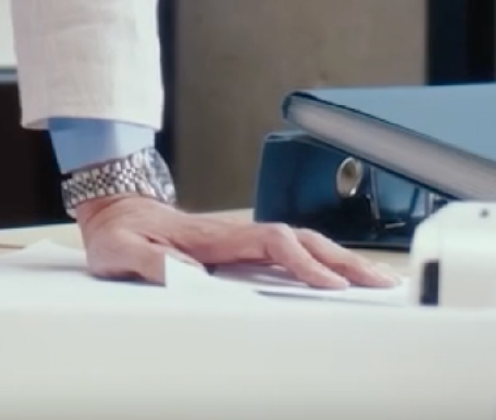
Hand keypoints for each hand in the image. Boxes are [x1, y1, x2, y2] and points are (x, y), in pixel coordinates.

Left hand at [74, 196, 397, 290]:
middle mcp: (235, 234)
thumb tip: (188, 275)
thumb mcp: (121, 250)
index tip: (329, 284)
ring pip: (301, 245)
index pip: (273, 243)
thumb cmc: (119, 232)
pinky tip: (338, 279)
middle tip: (380, 283)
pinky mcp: (240, 250)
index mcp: (214, 235)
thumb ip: (151, 262)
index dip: (304, 263)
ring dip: (339, 261)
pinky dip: (321, 263)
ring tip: (376, 282)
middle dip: (343, 260)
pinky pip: (289, 254)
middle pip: (302, 241)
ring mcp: (241, 240)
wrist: (115, 211)